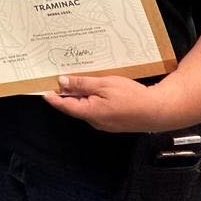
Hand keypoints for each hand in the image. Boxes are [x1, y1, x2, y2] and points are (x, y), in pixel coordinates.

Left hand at [42, 74, 169, 132]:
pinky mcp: (113, 121)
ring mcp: (104, 122)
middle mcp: (95, 121)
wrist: (158, 110)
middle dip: (66, 93)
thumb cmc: (132, 97)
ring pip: (86, 106)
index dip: (53, 97)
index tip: (42, 89)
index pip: (64, 105)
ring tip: (77, 79)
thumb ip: (82, 84)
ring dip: (80, 94)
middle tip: (58, 78)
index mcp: (89, 113)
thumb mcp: (104, 84)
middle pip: (74, 106)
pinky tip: (95, 87)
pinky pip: (97, 108)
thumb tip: (63, 82)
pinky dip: (92, 98)